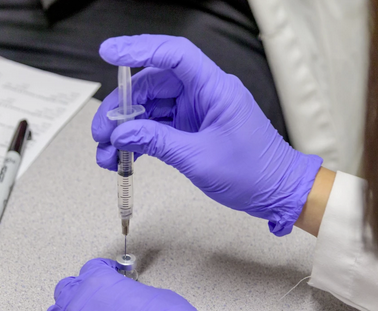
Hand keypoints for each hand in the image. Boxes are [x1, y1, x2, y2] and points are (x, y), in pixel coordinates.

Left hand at [46, 258, 222, 310]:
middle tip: (95, 297)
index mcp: (98, 281)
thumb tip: (127, 299)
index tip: (108, 273)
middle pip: (67, 288)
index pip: (91, 267)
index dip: (102, 270)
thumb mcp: (152, 296)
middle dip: (80, 290)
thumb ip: (129, 293)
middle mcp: (78, 302)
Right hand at [92, 35, 322, 235]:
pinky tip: (123, 155)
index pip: (174, 54)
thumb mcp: (199, 159)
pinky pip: (158, 126)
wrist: (276, 193)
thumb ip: (157, 142)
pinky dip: (139, 139)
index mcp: (215, 88)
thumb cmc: (254, 173)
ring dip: (126, 128)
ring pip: (151, 107)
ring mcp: (198, 111)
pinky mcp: (193, 129)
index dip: (140, 49)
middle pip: (153, 84)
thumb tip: (123, 133)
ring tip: (106, 153)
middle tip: (101, 132)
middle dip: (122, 107)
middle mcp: (205, 93)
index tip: (110, 53)